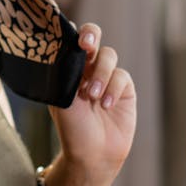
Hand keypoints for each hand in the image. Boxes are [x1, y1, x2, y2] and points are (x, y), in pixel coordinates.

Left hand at [48, 23, 135, 185]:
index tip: (68, 35)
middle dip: (90, 35)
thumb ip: (65, 74)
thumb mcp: (61, 100)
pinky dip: (113, 88)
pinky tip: (105, 105)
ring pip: (108, 56)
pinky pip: (121, 76)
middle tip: (86, 44)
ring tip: (92, 96)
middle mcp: (86, 67)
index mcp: (66, 68)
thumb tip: (66, 48)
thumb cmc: (71, 128)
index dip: (68, 31)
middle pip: (91, 37)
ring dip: (100, 73)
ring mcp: (106, 75)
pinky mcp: (124, 87)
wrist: (92, 154)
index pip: (68, 41)